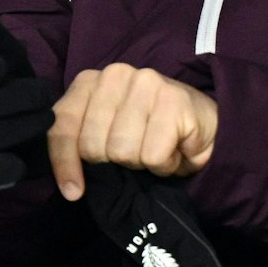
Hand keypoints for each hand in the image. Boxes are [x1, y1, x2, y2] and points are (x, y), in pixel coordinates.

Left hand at [48, 63, 219, 200]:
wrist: (205, 122)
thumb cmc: (149, 130)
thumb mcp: (104, 133)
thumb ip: (80, 144)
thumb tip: (71, 186)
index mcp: (89, 81)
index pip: (61, 126)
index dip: (64, 164)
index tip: (73, 191)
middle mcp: (115, 74)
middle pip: (92, 146)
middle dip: (114, 162)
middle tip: (137, 151)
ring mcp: (146, 83)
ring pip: (123, 152)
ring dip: (142, 163)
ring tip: (156, 148)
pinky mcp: (174, 99)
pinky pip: (153, 156)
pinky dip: (165, 164)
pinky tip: (175, 149)